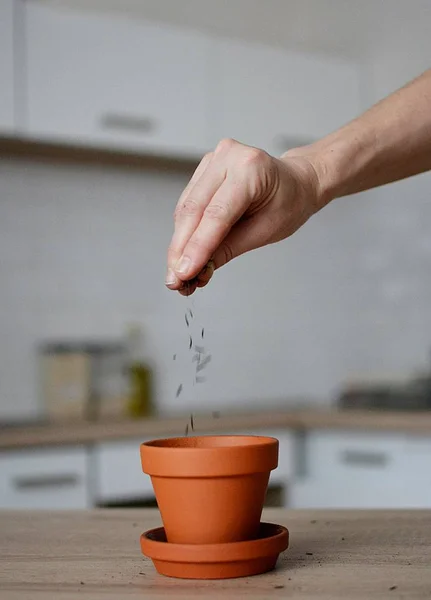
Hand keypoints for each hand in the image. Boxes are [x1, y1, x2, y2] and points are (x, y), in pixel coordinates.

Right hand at [166, 138, 322, 294]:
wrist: (296, 182)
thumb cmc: (289, 202)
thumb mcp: (266, 231)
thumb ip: (229, 249)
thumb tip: (199, 270)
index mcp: (251, 168)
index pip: (216, 214)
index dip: (197, 246)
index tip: (184, 273)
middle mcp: (228, 157)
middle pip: (194, 210)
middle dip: (181, 249)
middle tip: (175, 279)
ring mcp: (213, 160)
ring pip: (185, 209)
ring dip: (179, 243)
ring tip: (180, 273)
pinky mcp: (204, 170)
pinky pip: (187, 204)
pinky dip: (185, 231)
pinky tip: (185, 253)